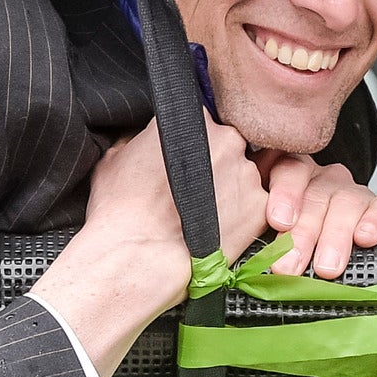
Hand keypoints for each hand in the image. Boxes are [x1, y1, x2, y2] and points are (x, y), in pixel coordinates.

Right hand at [29, 111, 266, 376]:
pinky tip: (221, 230)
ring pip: (245, 175)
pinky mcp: (261, 207)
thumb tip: (143, 141)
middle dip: (216, 163)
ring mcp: (247, 172)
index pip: (201, 120)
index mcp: (191, 119)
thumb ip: (139, 140)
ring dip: (231, 190)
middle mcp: (226, 138)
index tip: (185, 158)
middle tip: (195, 189)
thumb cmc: (120, 211)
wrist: (139, 258)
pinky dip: (244, 217)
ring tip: (205, 215)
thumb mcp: (114, 157)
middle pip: (229, 144)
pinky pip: (258, 206)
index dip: (193, 141)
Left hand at [259, 152, 376, 276]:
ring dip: (335, 235)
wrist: (339, 264)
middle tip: (291, 265)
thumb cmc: (299, 251)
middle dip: (304, 232)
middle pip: (316, 194)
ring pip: (347, 202)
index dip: (284, 194)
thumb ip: (264, 242)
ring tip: (325, 267)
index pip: (288, 170)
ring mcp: (354, 194)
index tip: (278, 222)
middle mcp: (324, 182)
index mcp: (294, 181)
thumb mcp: (275, 242)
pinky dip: (376, 221)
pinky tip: (365, 238)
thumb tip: (248, 263)